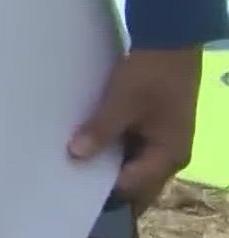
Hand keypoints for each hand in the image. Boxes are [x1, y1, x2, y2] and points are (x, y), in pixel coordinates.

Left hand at [69, 46, 202, 212]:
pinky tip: (86, 148)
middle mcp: (169, 157)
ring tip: (72, 172)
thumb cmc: (150, 74)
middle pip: (136, 185)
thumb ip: (100, 131)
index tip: (70, 195)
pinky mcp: (154, 130)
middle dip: (106, 188)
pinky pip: (131, 151)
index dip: (103, 194)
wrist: (171, 43)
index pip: (133, 189)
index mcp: (168, 156)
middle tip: (67, 189)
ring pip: (133, 168)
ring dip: (107, 169)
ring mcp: (163, 143)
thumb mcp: (122, 102)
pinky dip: (112, 153)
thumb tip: (75, 156)